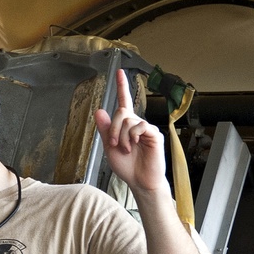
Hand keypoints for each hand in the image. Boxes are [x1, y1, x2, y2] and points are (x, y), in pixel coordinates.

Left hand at [94, 69, 166, 194]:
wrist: (139, 181)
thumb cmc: (127, 167)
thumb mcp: (109, 148)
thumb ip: (105, 130)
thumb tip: (99, 111)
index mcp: (126, 126)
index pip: (124, 102)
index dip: (122, 86)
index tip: (119, 72)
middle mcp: (137, 124)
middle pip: (121, 111)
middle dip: (113, 128)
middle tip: (113, 144)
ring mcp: (146, 129)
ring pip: (128, 120)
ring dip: (121, 136)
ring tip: (125, 149)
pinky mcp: (154, 134)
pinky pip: (140, 126)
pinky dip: (132, 136)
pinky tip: (135, 145)